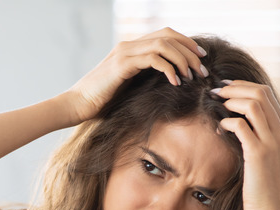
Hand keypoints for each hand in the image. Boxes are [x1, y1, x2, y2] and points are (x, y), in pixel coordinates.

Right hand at [63, 27, 207, 123]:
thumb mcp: (127, 86)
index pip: (165, 34)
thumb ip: (143, 78)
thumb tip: (168, 82)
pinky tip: (175, 82)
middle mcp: (128, 45)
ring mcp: (125, 53)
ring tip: (192, 76)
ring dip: (183, 60)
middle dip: (190, 51)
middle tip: (202, 70)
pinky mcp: (122, 65)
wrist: (77, 105)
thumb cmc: (100, 101)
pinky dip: (169, 68)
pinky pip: (153, 59)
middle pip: (168, 36)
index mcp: (131, 48)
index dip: (186, 43)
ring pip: (163, 45)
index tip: (201, 59)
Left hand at [214, 81, 279, 209]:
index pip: (267, 93)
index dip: (243, 86)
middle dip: (235, 87)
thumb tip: (240, 121)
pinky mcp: (258, 154)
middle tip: (215, 91)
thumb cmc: (263, 186)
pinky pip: (241, 126)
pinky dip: (226, 122)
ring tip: (215, 104)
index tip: (225, 87)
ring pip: (253, 104)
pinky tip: (218, 128)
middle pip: (261, 93)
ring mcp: (272, 142)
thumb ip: (259, 137)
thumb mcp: (266, 157)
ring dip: (230, 100)